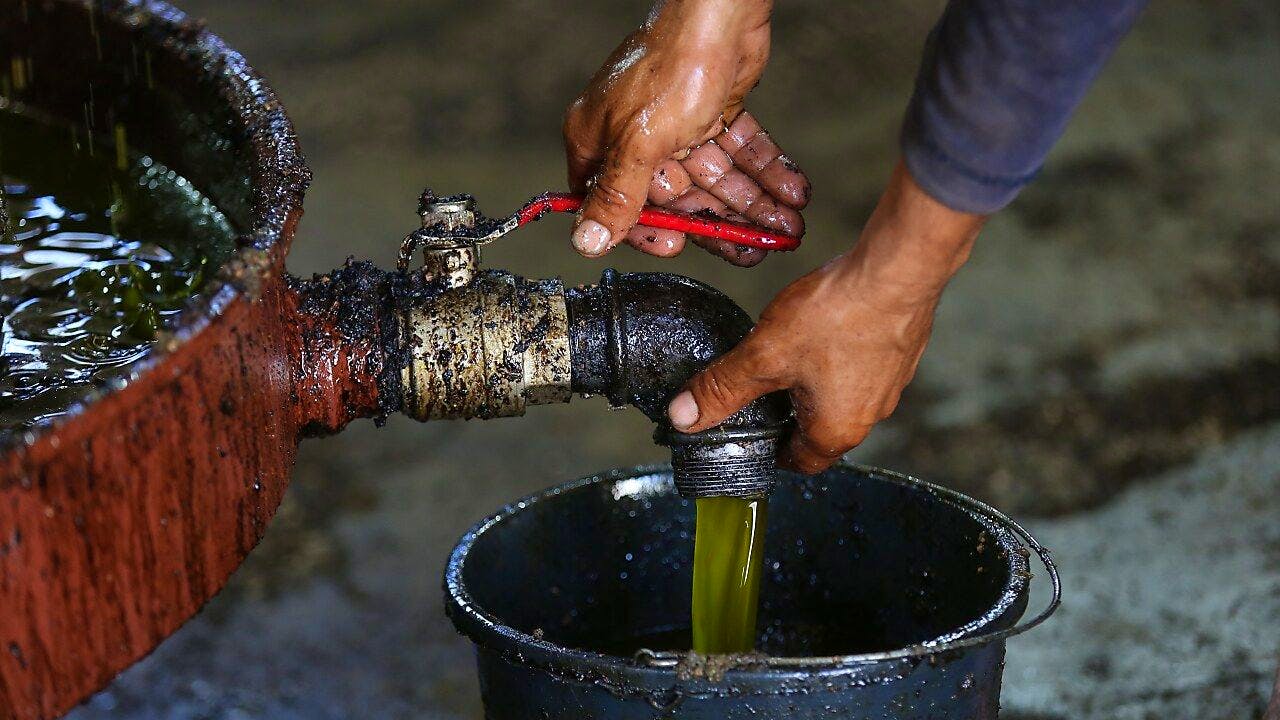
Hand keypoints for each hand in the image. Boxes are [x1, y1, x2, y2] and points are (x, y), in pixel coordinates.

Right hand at [563, 0, 809, 265]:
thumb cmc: (674, 65)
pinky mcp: (712, 111)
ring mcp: (675, 125)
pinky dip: (765, 173)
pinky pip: (738, 153)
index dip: (649, 232)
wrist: (720, 14)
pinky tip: (791, 192)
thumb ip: (617, 196)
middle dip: (720, 223)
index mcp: (600, 143)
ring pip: (715, 179)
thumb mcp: (640, 142)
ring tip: (786, 228)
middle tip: (755, 248)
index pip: (616, 206)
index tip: (679, 246)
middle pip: (677, 198)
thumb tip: (587, 241)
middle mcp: (634, 137)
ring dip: (753, 205)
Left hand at [666, 162, 985, 472]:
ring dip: (815, 384)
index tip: (753, 438)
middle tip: (761, 394)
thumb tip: (683, 418)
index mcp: (837, 430)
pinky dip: (840, 356)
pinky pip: (863, 365)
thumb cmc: (838, 315)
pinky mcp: (901, 350)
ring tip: (788, 356)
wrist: (898, 268)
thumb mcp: (764, 355)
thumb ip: (722, 388)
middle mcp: (871, 414)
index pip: (801, 462)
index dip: (772, 452)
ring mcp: (892, 381)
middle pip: (822, 430)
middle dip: (790, 415)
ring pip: (844, 395)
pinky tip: (823, 328)